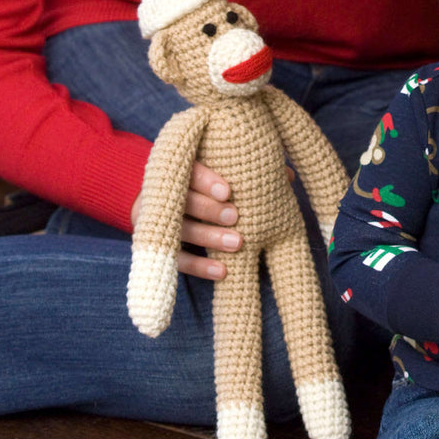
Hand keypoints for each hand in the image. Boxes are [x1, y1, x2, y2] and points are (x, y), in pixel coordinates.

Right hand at [130, 161, 238, 279]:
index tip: (227, 192)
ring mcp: (156, 222)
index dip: (205, 181)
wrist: (172, 199)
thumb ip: (237, 168)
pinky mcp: (160, 247)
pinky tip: (223, 271)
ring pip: (181, 230)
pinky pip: (179, 259)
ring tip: (237, 243)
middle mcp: (161, 194)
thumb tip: (282, 172)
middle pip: (182, 201)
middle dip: (209, 210)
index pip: (187, 172)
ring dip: (209, 238)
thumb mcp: (217, 168)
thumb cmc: (207, 180)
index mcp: (175, 169)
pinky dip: (200, 266)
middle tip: (234, 216)